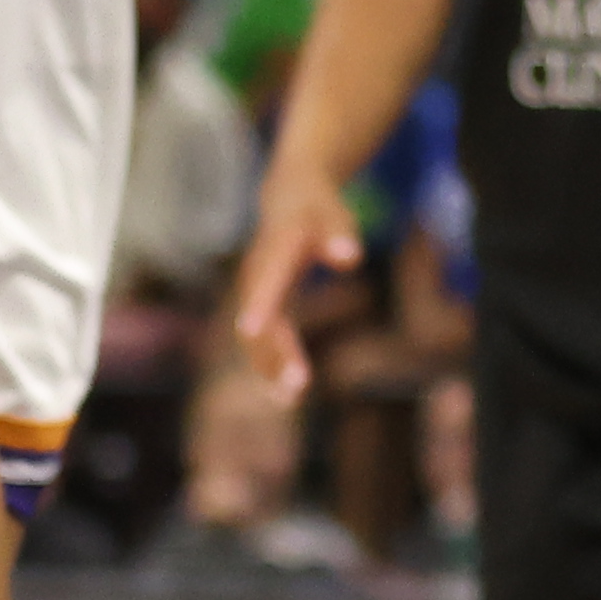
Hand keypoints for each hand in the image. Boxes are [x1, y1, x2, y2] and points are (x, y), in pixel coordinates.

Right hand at [222, 178, 358, 385]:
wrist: (289, 200)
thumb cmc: (319, 210)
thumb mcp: (334, 215)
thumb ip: (341, 235)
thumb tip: (350, 258)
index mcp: (276, 247)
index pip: (266, 277)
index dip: (259, 302)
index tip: (250, 329)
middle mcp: (258, 273)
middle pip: (261, 316)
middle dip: (274, 351)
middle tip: (297, 385)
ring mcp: (254, 291)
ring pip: (256, 336)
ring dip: (270, 367)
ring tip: (291, 399)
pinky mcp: (261, 306)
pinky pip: (261, 341)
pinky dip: (270, 365)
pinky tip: (284, 395)